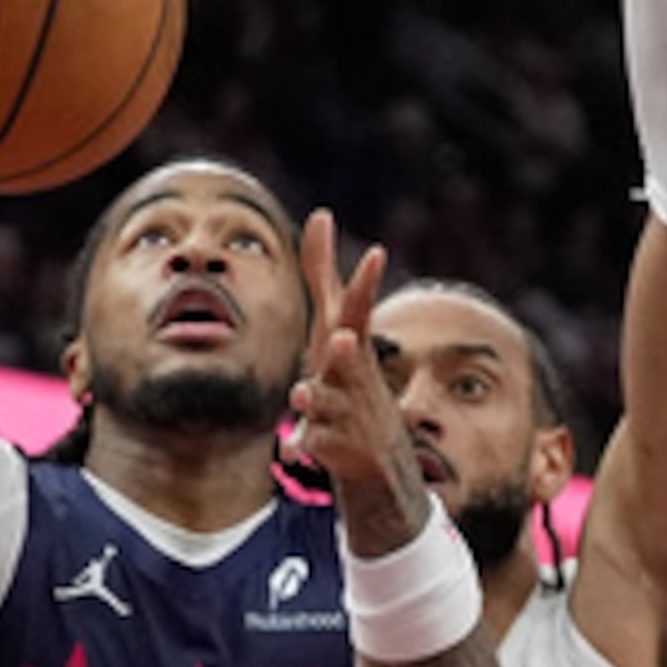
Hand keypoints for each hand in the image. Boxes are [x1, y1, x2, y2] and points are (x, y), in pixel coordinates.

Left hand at [285, 209, 408, 500]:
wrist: (377, 453)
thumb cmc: (347, 370)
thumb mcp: (335, 322)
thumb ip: (323, 271)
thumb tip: (320, 213)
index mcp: (351, 343)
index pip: (359, 310)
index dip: (367, 283)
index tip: (378, 253)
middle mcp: (351, 374)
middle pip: (347, 358)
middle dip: (344, 349)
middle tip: (342, 338)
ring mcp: (344, 409)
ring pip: (324, 401)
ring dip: (312, 398)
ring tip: (301, 396)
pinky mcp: (331, 442)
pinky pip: (312, 441)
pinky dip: (301, 444)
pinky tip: (288, 450)